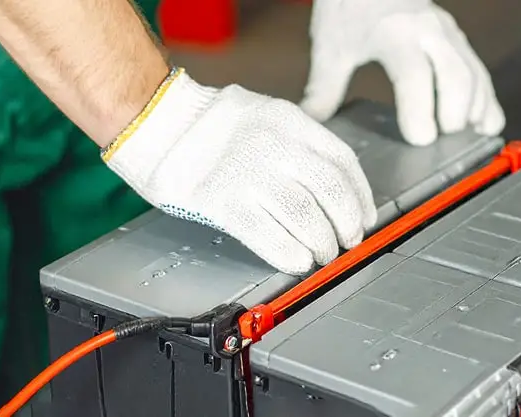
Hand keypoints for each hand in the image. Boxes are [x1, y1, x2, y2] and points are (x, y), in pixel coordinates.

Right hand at [104, 69, 377, 274]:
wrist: (156, 123)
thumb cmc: (206, 124)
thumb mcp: (262, 114)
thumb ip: (297, 143)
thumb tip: (330, 189)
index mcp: (289, 120)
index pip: (342, 161)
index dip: (360, 196)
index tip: (365, 215)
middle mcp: (274, 144)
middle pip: (330, 192)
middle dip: (346, 224)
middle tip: (346, 241)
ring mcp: (249, 173)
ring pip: (306, 218)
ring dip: (321, 244)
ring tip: (321, 254)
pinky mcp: (224, 202)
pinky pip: (270, 237)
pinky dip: (291, 254)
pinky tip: (297, 261)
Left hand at [300, 0, 504, 145]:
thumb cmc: (350, 5)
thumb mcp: (332, 46)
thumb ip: (324, 88)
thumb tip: (311, 123)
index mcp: (394, 33)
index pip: (415, 75)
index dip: (420, 110)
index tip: (419, 139)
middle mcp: (429, 31)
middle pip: (456, 76)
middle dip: (453, 114)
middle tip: (438, 141)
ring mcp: (449, 34)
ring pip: (475, 73)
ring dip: (474, 108)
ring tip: (466, 137)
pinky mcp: (459, 39)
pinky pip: (480, 70)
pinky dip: (485, 98)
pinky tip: (484, 122)